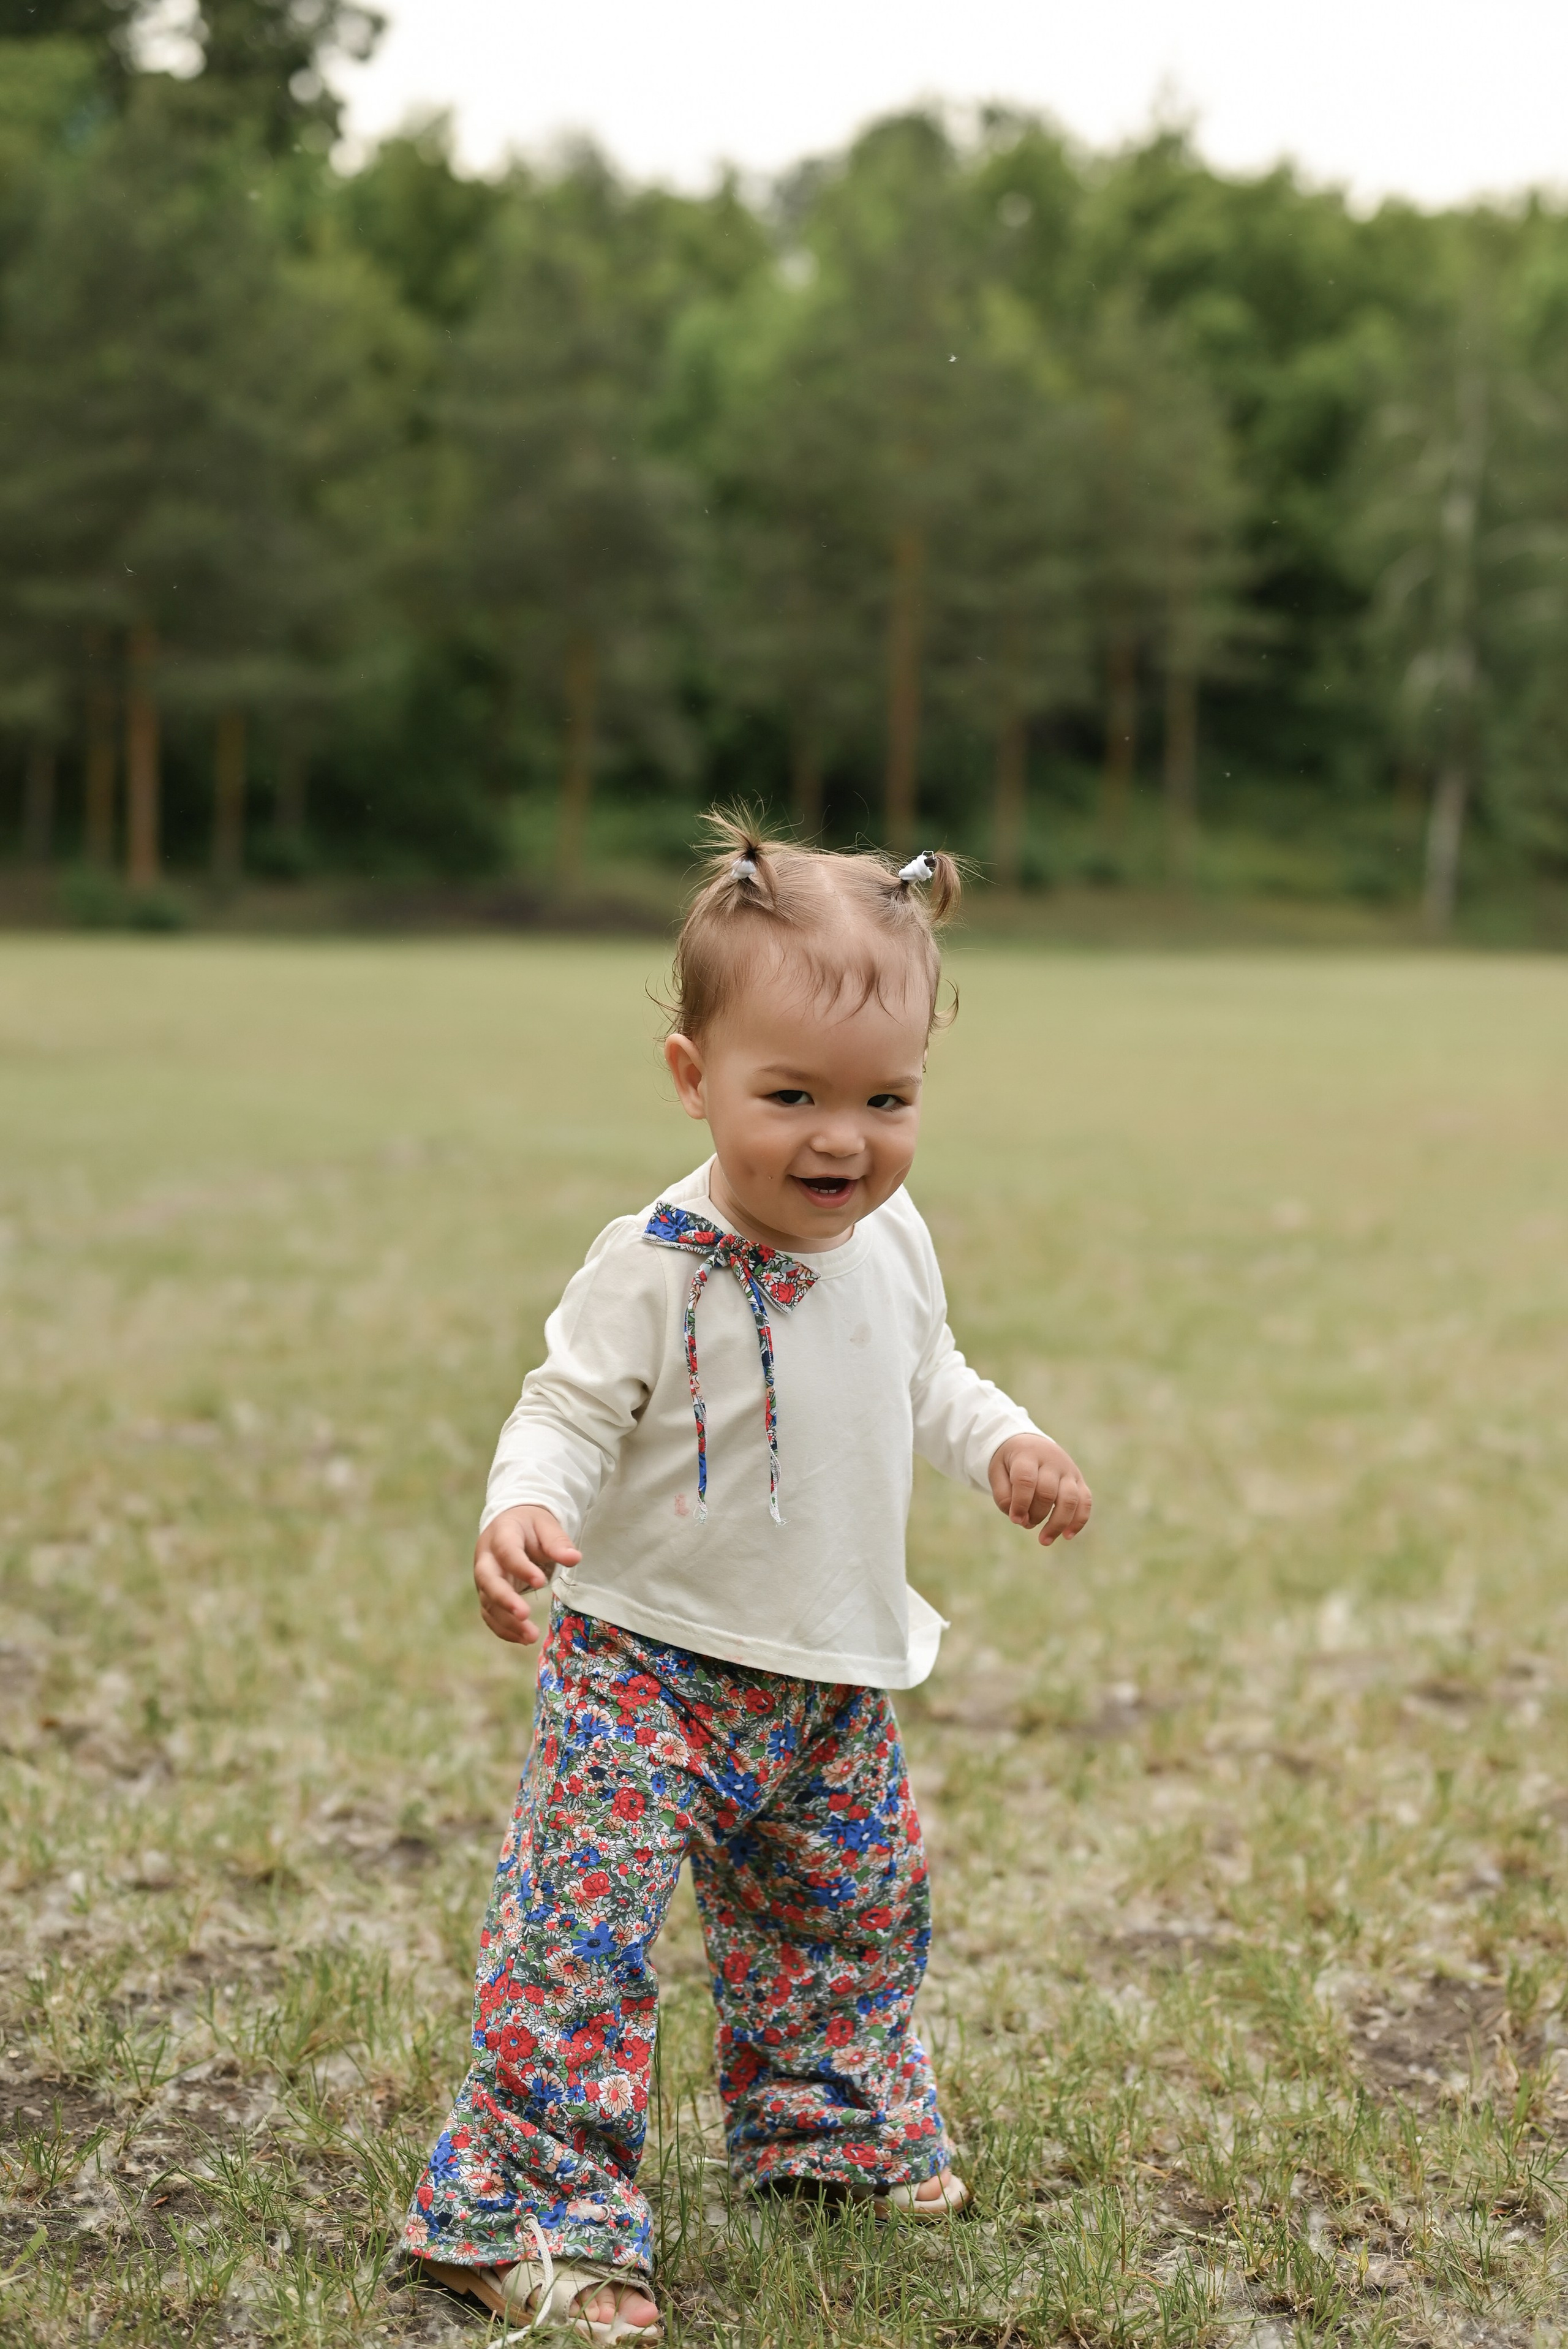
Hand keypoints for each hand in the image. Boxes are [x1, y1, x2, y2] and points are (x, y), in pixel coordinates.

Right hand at [473, 1506, 580, 1645]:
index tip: (540, 1582)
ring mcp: (484, 1578)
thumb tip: (574, 1558)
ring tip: (530, 1636)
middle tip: (525, 1615)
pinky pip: (490, 1614)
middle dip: (504, 1599)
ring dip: (507, 1621)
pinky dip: (503, 1629)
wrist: (511, 1525)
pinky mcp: (487, 1594)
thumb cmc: (531, 1526)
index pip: (507, 1552)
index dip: (521, 1568)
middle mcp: (486, 1558)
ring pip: (488, 1602)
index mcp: (501, 1535)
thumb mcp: (546, 1525)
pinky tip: (522, 1639)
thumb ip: (558, 1542)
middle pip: (488, 1580)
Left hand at [988, 1433, 1091, 1545]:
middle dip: (1036, 1514)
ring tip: (1044, 1540)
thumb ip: (1003, 1495)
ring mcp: (1068, 1470)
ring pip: (1070, 1499)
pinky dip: (1078, 1521)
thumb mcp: (997, 1472)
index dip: (1020, 1503)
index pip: (1026, 1480)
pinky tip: (1067, 1536)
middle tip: (1024, 1523)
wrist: (1029, 1443)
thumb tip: (1021, 1519)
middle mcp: (1052, 1460)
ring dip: (1058, 1523)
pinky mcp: (1079, 1481)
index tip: (1015, 1519)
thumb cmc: (1010, 1463)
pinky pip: (1085, 1502)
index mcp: (1028, 1454)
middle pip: (1048, 1492)